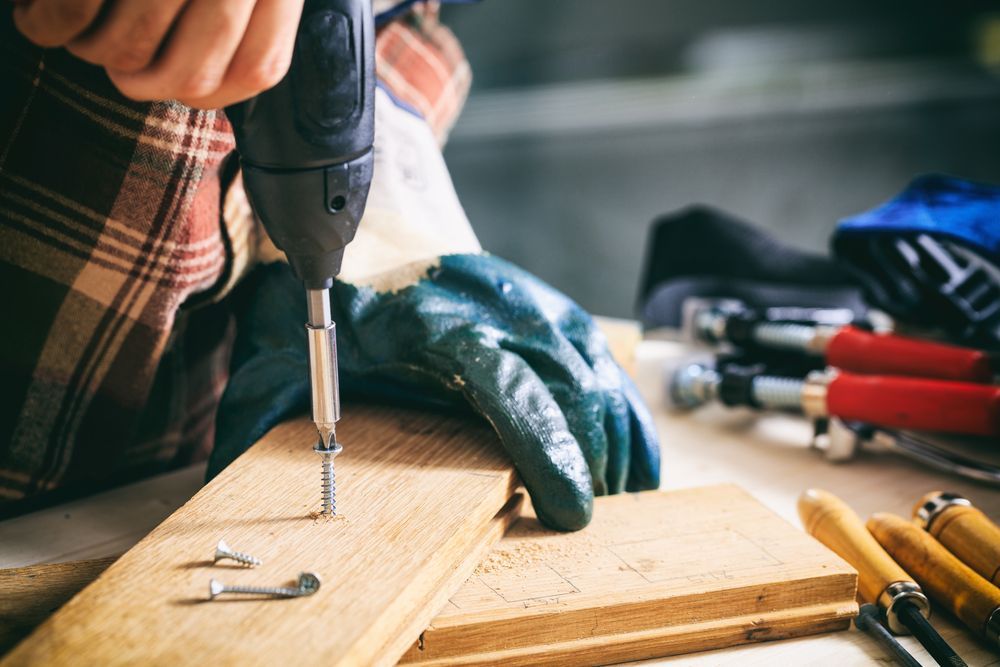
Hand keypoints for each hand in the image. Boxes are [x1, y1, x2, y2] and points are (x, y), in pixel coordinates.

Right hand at [12, 0, 303, 107]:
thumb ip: (244, 18)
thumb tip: (205, 78)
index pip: (256, 71)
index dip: (211, 90)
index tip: (178, 84)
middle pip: (190, 74)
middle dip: (142, 80)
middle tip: (116, 61)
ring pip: (133, 48)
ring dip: (96, 51)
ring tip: (81, 33)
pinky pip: (76, 14)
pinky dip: (50, 26)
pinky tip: (38, 21)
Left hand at [211, 256, 661, 530]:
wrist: (383, 214)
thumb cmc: (338, 289)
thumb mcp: (283, 341)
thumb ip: (256, 409)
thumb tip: (223, 481)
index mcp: (439, 321)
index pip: (511, 386)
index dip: (546, 448)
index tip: (568, 508)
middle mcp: (504, 309)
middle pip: (572, 393)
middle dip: (589, 464)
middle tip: (580, 524)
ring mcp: (539, 307)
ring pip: (601, 383)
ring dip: (615, 451)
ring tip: (613, 505)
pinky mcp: (559, 314)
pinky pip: (610, 372)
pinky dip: (628, 423)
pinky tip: (633, 467)